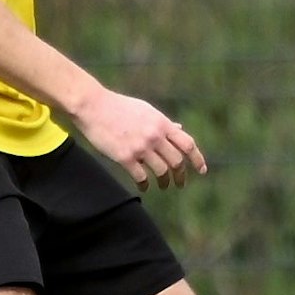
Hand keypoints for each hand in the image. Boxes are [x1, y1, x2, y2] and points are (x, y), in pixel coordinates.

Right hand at [71, 88, 205, 189]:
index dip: (197, 159)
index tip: (202, 170)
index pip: (188, 144)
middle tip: (179, 183)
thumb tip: (179, 129)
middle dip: (181, 175)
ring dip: (164, 182)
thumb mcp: (147, 111)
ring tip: (163, 186)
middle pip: (177, 161)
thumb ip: (164, 123)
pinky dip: (145, 185)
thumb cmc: (120, 107)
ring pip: (161, 171)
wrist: (93, 106)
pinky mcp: (124, 157)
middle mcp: (155, 136)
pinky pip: (141, 177)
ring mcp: (140, 147)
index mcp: (162, 123)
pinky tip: (144, 187)